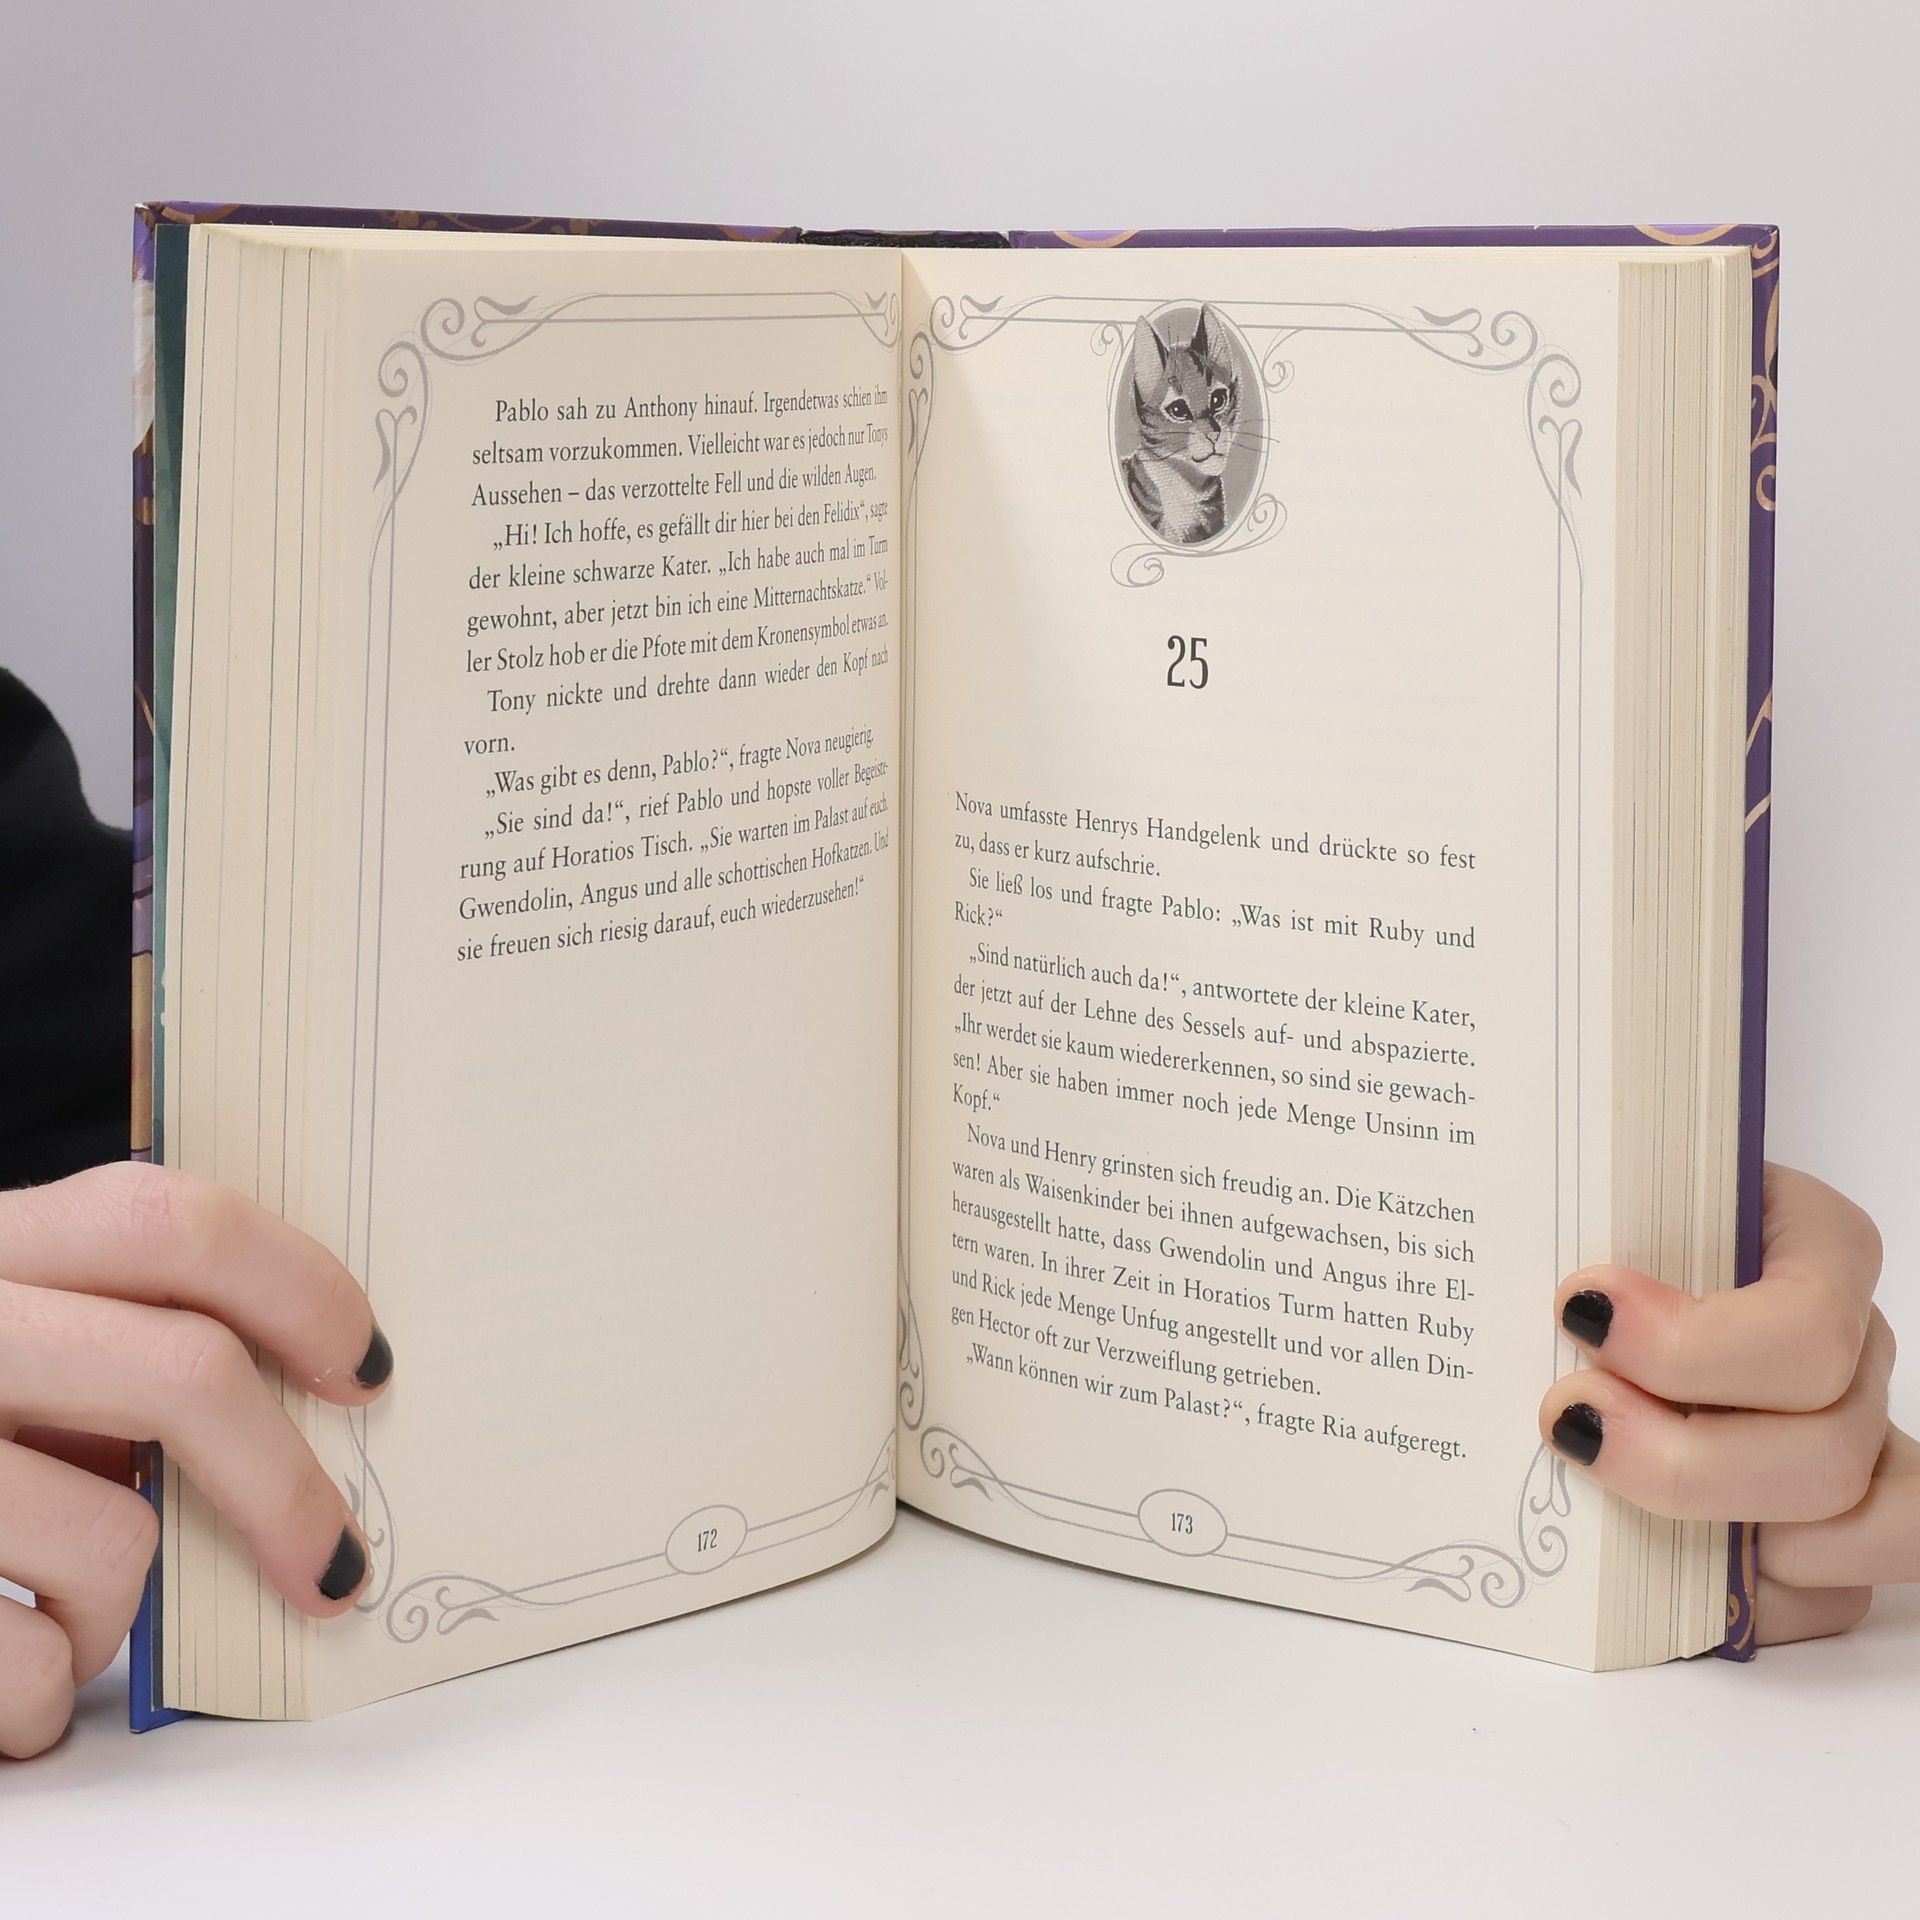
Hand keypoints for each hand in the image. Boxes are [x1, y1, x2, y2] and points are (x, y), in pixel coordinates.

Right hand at [0, 1163, 391, 1756]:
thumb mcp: (9, 1339)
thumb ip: (117, 1339)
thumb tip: (302, 1409)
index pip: (174, 1222)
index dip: (299, 1290)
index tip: (364, 1373)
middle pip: (185, 1373)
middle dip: (283, 1486)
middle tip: (332, 1564)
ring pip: (116, 1534)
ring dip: (123, 1608)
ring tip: (71, 1618)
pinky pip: (30, 1655)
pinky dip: (46, 1691)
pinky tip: (21, 1680)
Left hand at [1540, 1162, 1905, 1645]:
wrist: (1606, 1245)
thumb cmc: (1606, 1212)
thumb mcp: (1604, 1190)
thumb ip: (1586, 1219)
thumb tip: (1550, 1293)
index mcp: (1817, 1247)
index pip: (1808, 1324)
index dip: (1693, 1347)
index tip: (1576, 1313)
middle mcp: (1852, 1347)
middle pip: (1825, 1445)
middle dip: (1682, 1459)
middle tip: (1567, 1420)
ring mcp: (1855, 1436)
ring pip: (1854, 1526)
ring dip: (1720, 1526)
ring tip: (1608, 1485)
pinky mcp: (1835, 1523)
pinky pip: (1835, 1595)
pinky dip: (1758, 1599)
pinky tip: (1662, 1558)